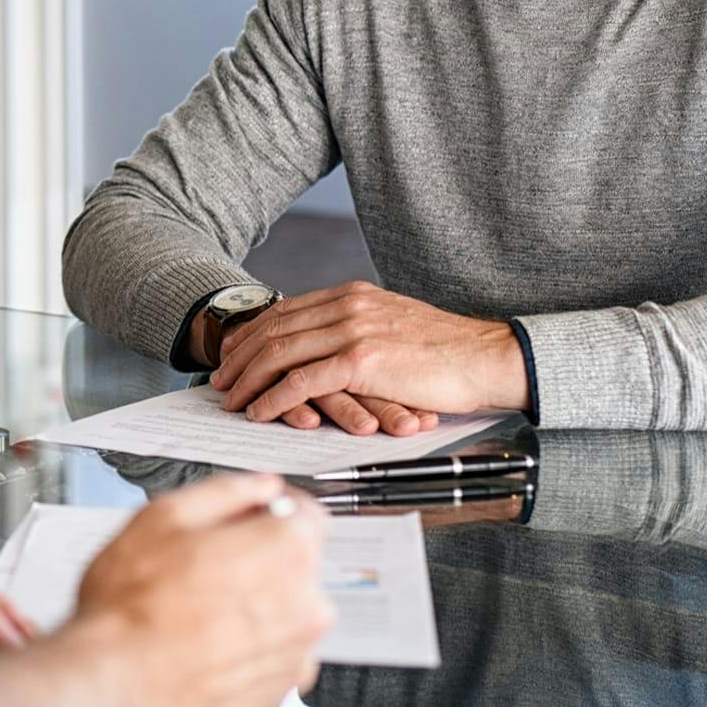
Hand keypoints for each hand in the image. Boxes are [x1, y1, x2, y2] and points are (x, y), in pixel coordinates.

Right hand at [64, 474, 332, 706]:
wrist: (115, 690)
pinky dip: (246, 653)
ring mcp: (293, 659)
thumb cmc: (132, 608)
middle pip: (295, 567)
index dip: (271, 509)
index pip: (307, 514)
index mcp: (285, 552)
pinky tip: (203, 648)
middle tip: (204, 567)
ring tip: (197, 613)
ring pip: (283, 616)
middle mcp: (305, 607)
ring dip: (254, 609)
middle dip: (259, 560)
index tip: (249, 515)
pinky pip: (270, 661)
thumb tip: (257, 487)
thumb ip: (225, 492)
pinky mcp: (276, 699)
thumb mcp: (165, 517)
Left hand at [210, 280, 527, 424]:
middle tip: (219, 382)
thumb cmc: (446, 353)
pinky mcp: (362, 360)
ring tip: (231, 400)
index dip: (252, 334)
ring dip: (249, 379)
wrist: (487, 357)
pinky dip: (274, 397)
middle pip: (274, 328)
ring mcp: (353, 330)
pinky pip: (302, 380)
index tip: (233, 354)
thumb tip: (328, 349)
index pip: (285, 311)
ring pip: (280, 352)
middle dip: (240, 357)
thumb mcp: (393, 327)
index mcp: (352, 295)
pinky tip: (260, 411)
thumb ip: (358, 330)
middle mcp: (347, 305)